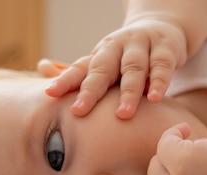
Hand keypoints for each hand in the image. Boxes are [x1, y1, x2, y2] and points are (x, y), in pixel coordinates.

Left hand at [43, 18, 186, 119]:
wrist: (163, 29)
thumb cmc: (127, 56)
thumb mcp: (103, 63)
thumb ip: (77, 71)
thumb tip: (40, 68)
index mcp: (100, 54)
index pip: (80, 68)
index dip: (64, 80)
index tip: (49, 94)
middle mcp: (117, 47)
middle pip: (102, 69)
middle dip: (91, 90)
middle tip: (79, 111)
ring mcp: (141, 46)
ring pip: (133, 68)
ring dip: (128, 91)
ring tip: (123, 114)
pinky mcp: (165, 48)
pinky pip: (161, 66)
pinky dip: (158, 82)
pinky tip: (154, 98)